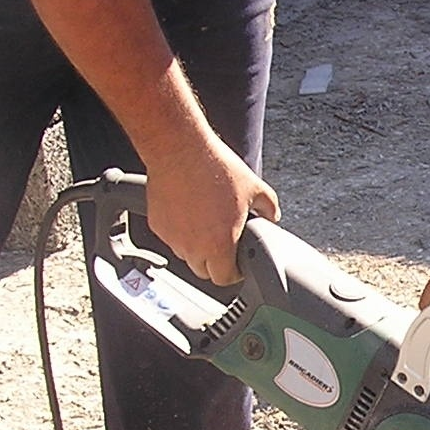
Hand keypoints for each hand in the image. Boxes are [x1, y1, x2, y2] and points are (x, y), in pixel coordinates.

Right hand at [145, 137, 278, 286]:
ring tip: (206, 221)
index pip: (224, 279)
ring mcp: (172, 237)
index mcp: (219, 244)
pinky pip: (171, 237)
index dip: (233, 273)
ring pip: (186, 254)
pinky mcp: (157, 225)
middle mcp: (192, 247)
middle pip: (203, 271)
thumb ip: (269, 208)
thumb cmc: (214, 167)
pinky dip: (179, 231)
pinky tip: (189, 211)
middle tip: (223, 242)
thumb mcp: (255, 188)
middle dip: (215, 262)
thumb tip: (272, 216)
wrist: (179, 149)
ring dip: (196, 247)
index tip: (236, 265)